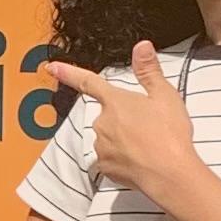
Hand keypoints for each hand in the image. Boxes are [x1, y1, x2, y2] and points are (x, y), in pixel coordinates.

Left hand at [43, 39, 206, 208]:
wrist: (170, 174)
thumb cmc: (169, 134)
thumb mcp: (165, 96)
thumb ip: (149, 71)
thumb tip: (141, 46)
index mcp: (115, 101)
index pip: (88, 82)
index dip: (68, 72)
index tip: (51, 67)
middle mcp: (101, 122)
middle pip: (108, 116)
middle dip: (124, 120)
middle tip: (149, 127)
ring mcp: (101, 146)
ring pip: (108, 138)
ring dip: (123, 140)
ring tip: (148, 145)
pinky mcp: (104, 168)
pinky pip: (111, 159)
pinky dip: (123, 159)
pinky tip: (140, 161)